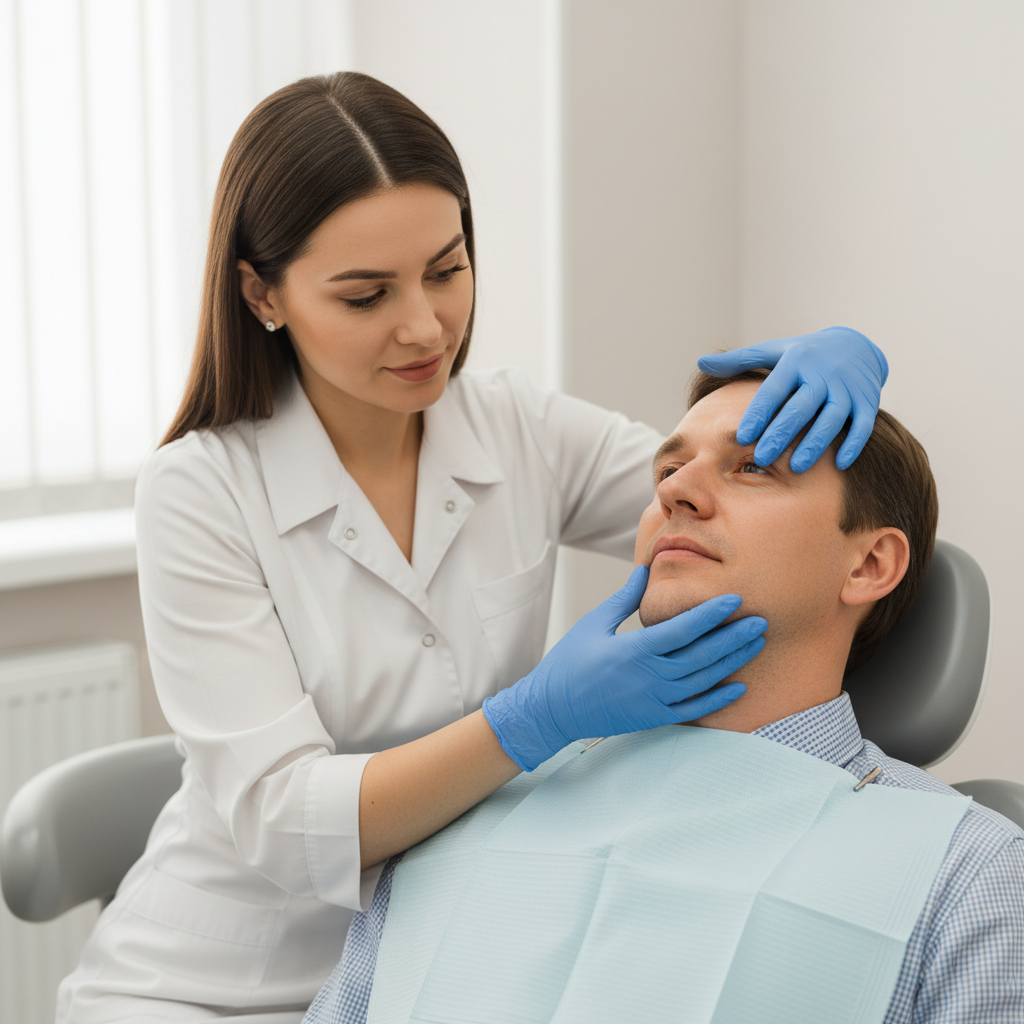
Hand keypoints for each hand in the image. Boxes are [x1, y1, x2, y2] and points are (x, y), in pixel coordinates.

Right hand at [482, 565, 765, 770]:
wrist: (551, 710)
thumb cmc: (569, 662)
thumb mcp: (593, 623)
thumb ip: (623, 598)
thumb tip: (644, 569)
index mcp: (634, 650)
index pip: (684, 629)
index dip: (712, 614)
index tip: (735, 599)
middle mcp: (649, 677)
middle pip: (703, 655)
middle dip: (735, 637)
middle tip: (761, 620)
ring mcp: (654, 701)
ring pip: (704, 680)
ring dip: (734, 662)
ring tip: (756, 644)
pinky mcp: (654, 718)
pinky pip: (694, 709)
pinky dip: (719, 699)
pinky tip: (739, 686)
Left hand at [697, 326, 887, 471]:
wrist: (854, 345)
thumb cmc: (801, 355)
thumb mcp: (772, 352)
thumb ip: (738, 361)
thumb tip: (701, 363)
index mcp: (795, 362)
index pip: (773, 390)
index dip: (758, 413)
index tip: (742, 437)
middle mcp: (822, 374)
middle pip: (801, 407)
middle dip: (782, 433)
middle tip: (763, 457)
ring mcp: (847, 388)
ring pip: (832, 418)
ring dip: (815, 443)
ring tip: (797, 467)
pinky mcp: (867, 400)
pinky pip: (863, 424)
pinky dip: (853, 444)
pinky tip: (839, 464)